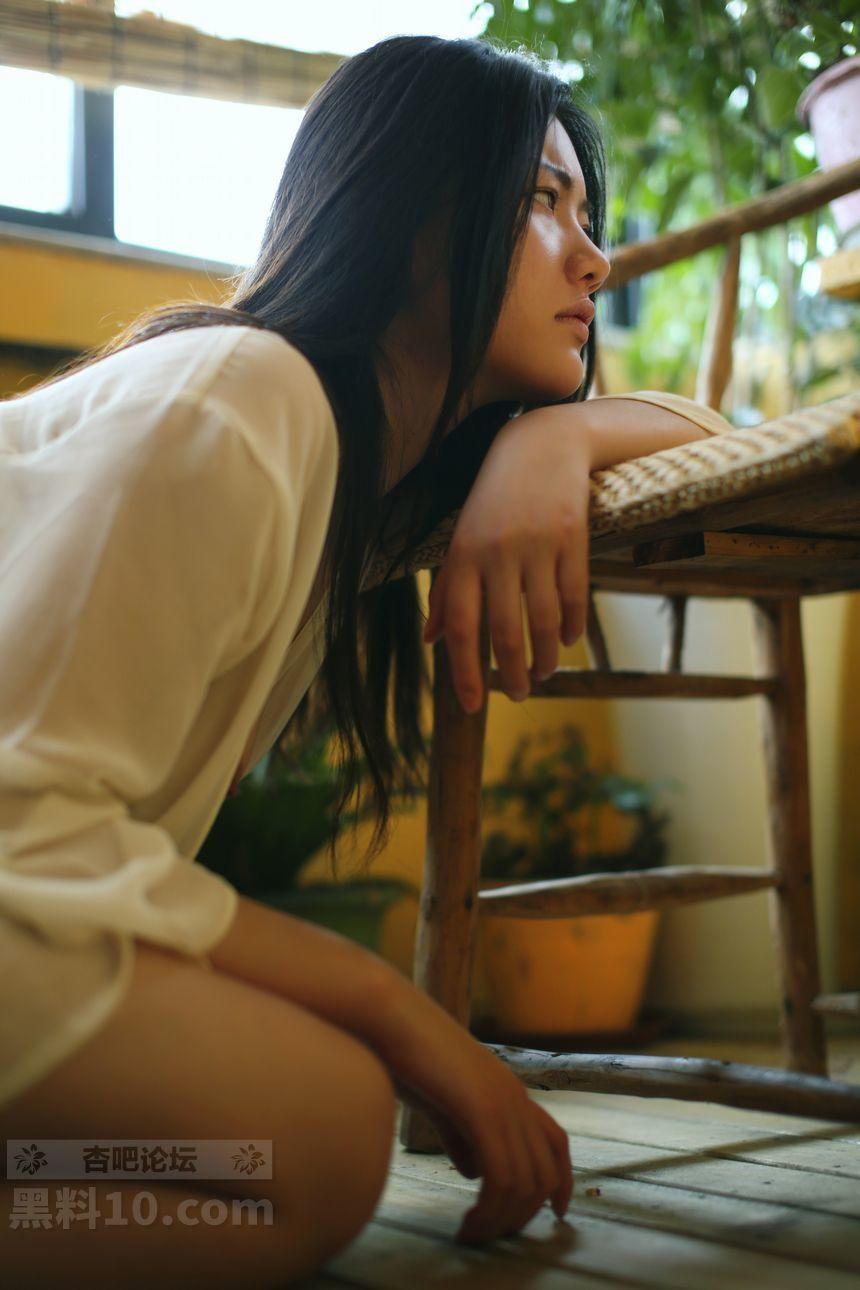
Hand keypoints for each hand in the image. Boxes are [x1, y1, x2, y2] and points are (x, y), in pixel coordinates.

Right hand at [378, 981, 573, 1243]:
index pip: (556, 1142)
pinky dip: (489, 1211)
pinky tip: (467, 1223)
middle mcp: (514, 1096)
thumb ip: (461, 1134)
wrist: (389, 1017)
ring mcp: (501, 1102)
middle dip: (523, 1215)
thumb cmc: (405, 1054)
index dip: (562, 1182)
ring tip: (472, 1235)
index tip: (555, 1214)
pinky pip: (502, 1177)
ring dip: (502, 1221)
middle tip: (490, 1236)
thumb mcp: (442, 1101)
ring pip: (526, 1182)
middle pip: (544, 1172)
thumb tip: (475, 1170)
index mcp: (508, 1090)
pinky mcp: (481, 1110)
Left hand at [422, 405, 592, 712]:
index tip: (473, 706)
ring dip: (544, 657)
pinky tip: (567, 642)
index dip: (465, 673)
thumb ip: (447, 590)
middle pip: (506, 631)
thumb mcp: (461, 538)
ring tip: (543, 673)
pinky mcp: (573, 539)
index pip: (463, 628)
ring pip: (544, 621)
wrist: (541, 444)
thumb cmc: (493, 498)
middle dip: (512, 674)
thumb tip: (432, 640)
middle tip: (518, 695)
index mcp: (464, 557)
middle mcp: (498, 553)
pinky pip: (574, 597)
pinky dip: (572, 628)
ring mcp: (538, 546)